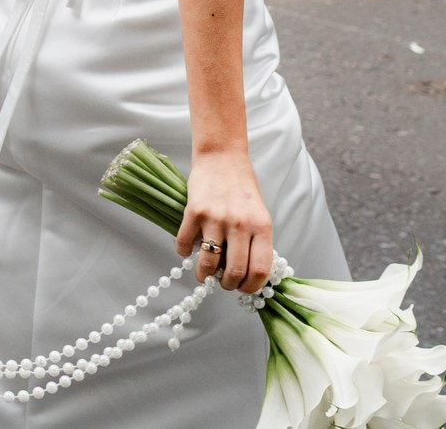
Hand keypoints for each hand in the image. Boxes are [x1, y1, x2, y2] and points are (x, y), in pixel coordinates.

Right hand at [177, 150, 273, 295]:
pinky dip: (183, 252)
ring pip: (209, 264)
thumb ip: (255, 242)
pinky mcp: (194, 212)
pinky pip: (185, 244)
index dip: (250, 287)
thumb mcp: (259, 215)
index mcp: (262, 227)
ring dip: (204, 275)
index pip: (260, 270)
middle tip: (222, 282)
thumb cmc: (242, 188)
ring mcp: (216, 218)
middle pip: (234, 271)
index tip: (243, 288)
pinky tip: (187, 250)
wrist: (222, 157)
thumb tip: (244, 274)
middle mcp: (241, 225)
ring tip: (203, 274)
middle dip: (227, 284)